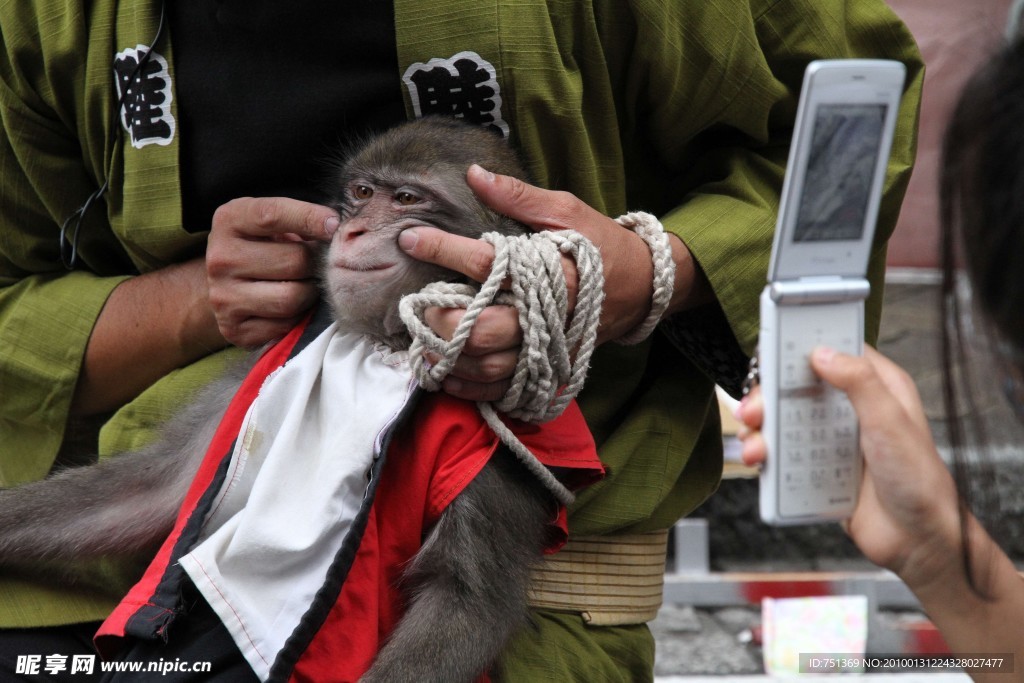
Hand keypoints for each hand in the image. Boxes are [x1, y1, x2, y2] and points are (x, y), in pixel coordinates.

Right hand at [207, 197, 337, 346]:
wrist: (227, 285)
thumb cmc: (262, 246)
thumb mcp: (272, 222)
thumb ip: (299, 219)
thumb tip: (335, 228)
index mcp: (229, 221)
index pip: (272, 215)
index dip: (309, 218)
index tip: (334, 224)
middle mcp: (220, 258)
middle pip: (294, 261)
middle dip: (315, 263)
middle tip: (318, 264)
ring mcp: (223, 297)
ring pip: (292, 298)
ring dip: (310, 292)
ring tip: (307, 284)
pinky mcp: (234, 329)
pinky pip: (285, 325)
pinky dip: (298, 317)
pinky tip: (292, 306)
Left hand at [398, 165, 710, 400]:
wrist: (642, 288)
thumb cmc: (601, 245)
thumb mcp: (567, 211)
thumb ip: (519, 196)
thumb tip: (474, 174)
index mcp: (552, 272)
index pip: (488, 263)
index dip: (444, 250)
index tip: (410, 239)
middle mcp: (548, 317)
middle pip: (485, 330)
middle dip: (443, 319)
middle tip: (418, 304)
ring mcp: (548, 349)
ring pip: (490, 367)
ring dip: (449, 358)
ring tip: (422, 341)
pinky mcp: (548, 369)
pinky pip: (504, 390)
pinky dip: (471, 389)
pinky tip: (445, 375)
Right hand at [736, 346, 961, 583]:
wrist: (917, 542)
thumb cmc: (920, 481)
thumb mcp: (891, 423)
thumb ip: (860, 383)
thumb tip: (823, 354)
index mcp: (877, 387)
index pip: (834, 352)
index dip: (802, 349)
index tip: (773, 354)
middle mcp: (852, 409)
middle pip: (797, 387)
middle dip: (767, 398)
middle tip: (752, 412)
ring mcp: (833, 438)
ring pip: (784, 421)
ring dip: (761, 430)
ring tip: (755, 447)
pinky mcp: (819, 466)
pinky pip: (785, 454)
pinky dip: (767, 455)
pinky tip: (761, 463)